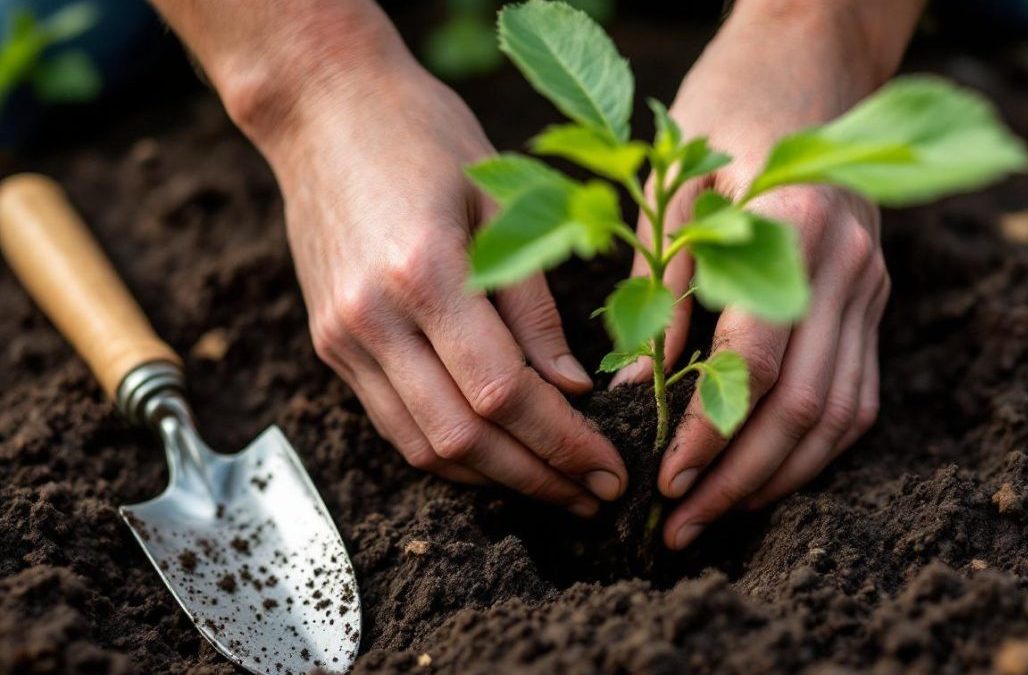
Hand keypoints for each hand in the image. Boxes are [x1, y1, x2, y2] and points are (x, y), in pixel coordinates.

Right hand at [262, 59, 625, 515]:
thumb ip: (535, 307)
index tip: (610, 469)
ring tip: (555, 487)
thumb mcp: (502, 200)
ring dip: (494, 479)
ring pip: (422, 445)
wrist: (323, 107)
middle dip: (538, 478)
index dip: (563, 443)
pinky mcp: (330, 343)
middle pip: (463, 437)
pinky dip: (448, 452)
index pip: (503, 393)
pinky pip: (392, 423)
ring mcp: (342, 336)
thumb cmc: (424, 134)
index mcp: (423, 272)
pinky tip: (495, 456)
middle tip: (595, 495)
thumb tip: (572, 391)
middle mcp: (371, 317)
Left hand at [611, 5, 893, 547]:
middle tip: (682, 525)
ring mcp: (872, 284)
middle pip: (806, 408)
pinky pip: (858, 392)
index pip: (757, 365)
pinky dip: (815, 446)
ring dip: (781, 478)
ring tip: (719, 514)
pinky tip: (768, 471)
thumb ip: (661, 285)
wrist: (808, 62)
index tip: (665, 480)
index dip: (711, 435)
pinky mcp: (874, 296)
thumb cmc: (725, 109)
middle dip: (741, 480)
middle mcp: (848, 266)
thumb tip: (634, 389)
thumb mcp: (675, 183)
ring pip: (842, 414)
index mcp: (796, 230)